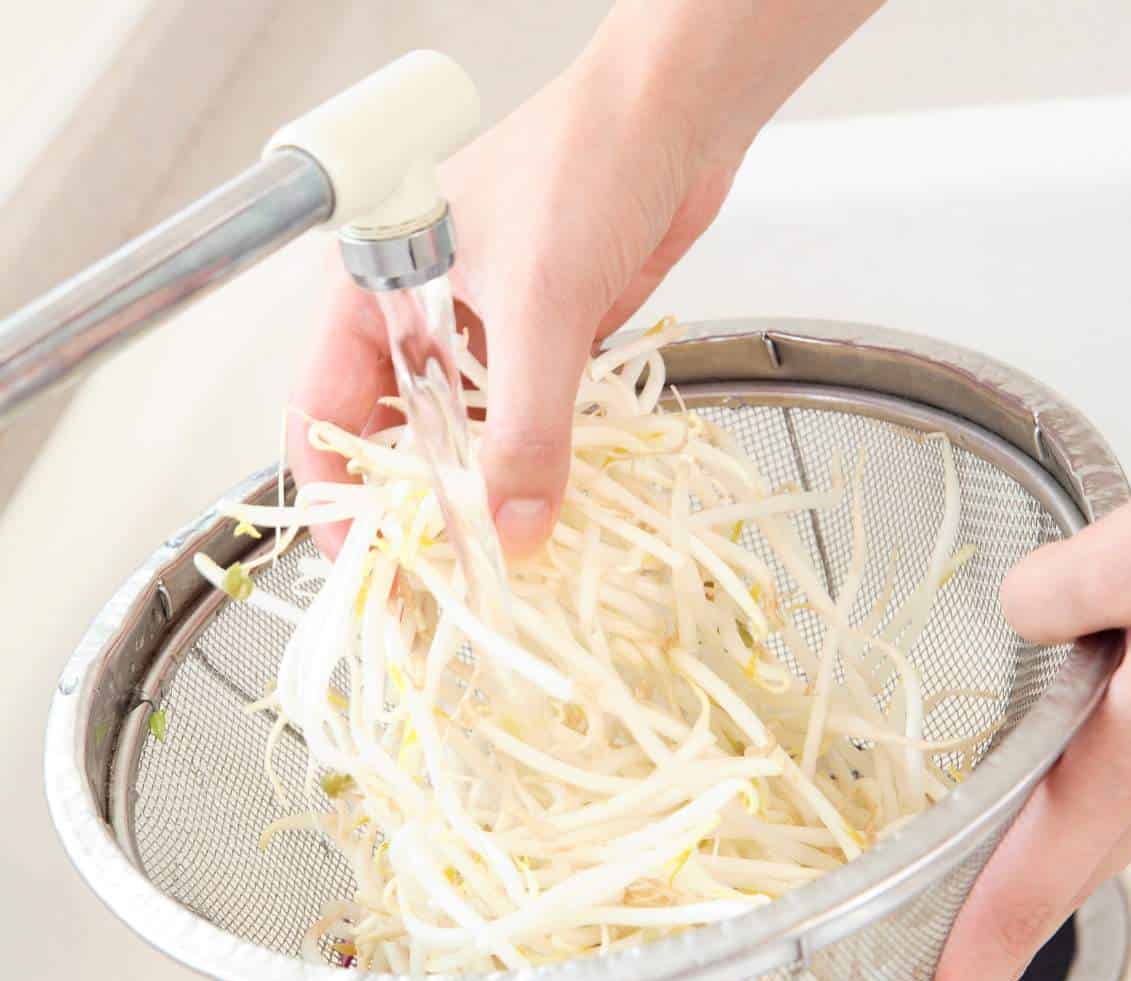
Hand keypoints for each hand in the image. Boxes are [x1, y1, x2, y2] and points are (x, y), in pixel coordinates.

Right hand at [291, 0, 883, 557]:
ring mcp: (486, 336)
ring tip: (498, 560)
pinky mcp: (546, 345)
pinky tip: (549, 508)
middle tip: (438, 580)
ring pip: (464, 437)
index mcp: (376, 295)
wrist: (674, 118)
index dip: (336, 497)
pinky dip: (534, 465)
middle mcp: (422, 322)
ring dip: (480, 494)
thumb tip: (513, 529)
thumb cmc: (583, 163)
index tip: (367, 564)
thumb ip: (525, 425)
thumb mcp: (540, 304)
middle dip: (412, 509)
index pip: (324, 413)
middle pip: (393, 438)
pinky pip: (526, 423)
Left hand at [883, 459, 1130, 980]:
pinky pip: (1118, 771)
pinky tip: (1037, 746)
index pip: (1018, 904)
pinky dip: (1062, 778)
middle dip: (976, 942)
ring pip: (1085, 824)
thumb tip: (1025, 612)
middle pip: (1046, 883)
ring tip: (943, 868)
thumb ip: (1050, 595)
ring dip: (1016, 856)